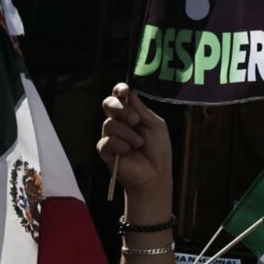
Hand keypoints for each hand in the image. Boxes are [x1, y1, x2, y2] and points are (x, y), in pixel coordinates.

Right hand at [97, 84, 171, 200]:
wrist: (155, 174)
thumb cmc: (158, 151)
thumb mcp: (156, 126)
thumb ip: (143, 110)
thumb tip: (130, 93)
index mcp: (131, 114)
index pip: (120, 97)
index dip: (119, 90)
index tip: (124, 90)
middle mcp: (119, 123)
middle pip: (109, 104)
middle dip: (122, 109)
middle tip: (136, 120)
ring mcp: (111, 136)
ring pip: (110, 123)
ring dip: (128, 134)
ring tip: (139, 144)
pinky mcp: (105, 151)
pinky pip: (107, 141)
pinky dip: (121, 145)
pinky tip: (128, 152)